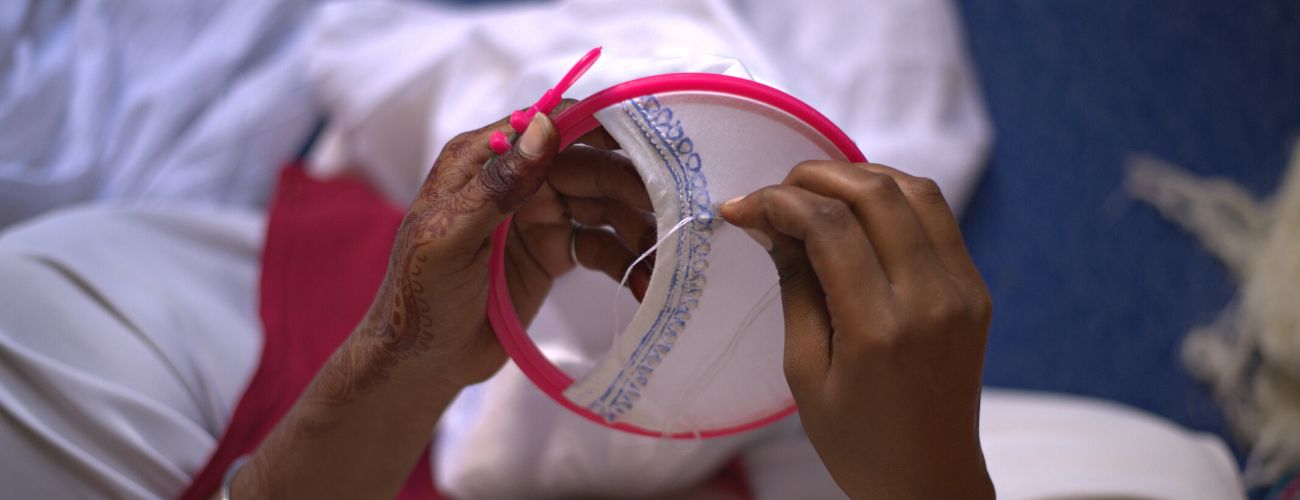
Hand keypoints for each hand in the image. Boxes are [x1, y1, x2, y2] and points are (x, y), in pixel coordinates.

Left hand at [331, 107, 653, 395]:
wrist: (422, 361)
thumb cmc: (419, 295)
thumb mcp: (450, 239)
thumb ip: (497, 186)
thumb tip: (543, 126)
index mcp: (484, 159)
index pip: (550, 125)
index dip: (600, 127)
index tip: (650, 142)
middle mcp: (518, 179)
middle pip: (589, 165)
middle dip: (632, 186)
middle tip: (675, 209)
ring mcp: (540, 214)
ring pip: (603, 206)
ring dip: (637, 228)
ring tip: (669, 256)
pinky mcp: (555, 251)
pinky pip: (600, 245)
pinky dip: (626, 262)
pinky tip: (646, 284)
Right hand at [720, 162, 993, 498]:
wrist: (930, 480)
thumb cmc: (856, 439)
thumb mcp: (805, 370)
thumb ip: (794, 285)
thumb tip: (769, 220)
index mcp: (879, 330)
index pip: (830, 227)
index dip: (778, 202)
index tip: (742, 206)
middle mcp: (930, 301)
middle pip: (876, 194)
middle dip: (816, 176)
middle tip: (776, 191)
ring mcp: (962, 291)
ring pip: (916, 192)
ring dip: (860, 176)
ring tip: (815, 191)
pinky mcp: (975, 290)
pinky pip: (937, 218)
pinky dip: (894, 198)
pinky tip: (858, 211)